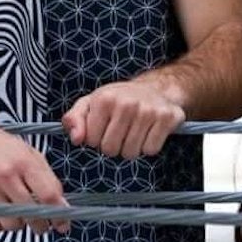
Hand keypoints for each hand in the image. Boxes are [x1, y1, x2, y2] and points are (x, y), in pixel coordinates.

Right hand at [0, 120, 68, 233]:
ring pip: (11, 223)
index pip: (48, 195)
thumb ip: (46, 178)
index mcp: (23, 161)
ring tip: (17, 213)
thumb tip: (61, 205)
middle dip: (41, 224)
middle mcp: (4, 174)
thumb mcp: (28, 153)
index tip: (62, 224)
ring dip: (18, 223)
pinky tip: (1, 213)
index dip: (59, 214)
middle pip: (31, 214)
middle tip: (42, 224)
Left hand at [64, 79, 185, 159]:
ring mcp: (148, 110)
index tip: (104, 127)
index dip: (97, 139)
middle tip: (120, 131)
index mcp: (104, 99)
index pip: (92, 141)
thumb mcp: (90, 104)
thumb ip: (74, 120)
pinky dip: (149, 146)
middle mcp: (126, 103)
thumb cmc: (117, 100)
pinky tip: (148, 132)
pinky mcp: (167, 118)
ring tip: (134, 131)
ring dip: (131, 148)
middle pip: (111, 150)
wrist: (154, 88)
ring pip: (131, 153)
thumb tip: (76, 139)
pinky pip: (151, 150)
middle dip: (114, 146)